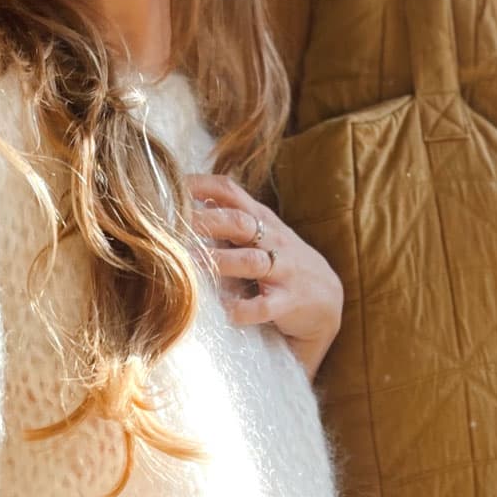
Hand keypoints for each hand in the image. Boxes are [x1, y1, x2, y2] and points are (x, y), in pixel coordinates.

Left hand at [186, 174, 342, 379]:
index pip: (230, 191)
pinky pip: (265, 306)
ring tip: (190, 263)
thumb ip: (225, 220)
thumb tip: (178, 205)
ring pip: (250, 262)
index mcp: (260, 219)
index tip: (169, 186)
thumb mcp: (259, 234)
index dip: (200, 185)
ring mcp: (283, 270)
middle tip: (170, 224)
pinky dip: (244, 309)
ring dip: (219, 262)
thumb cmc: (280, 262)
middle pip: (238, 223)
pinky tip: (224, 312)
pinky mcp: (288, 302)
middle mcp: (272, 239)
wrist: (326, 298)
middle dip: (205, 221)